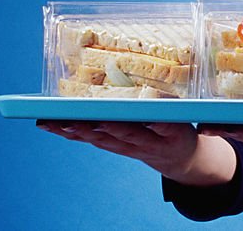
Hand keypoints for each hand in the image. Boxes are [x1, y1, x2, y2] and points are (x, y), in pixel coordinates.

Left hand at [36, 121, 235, 185]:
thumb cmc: (182, 128)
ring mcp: (133, 149)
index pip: (161, 125)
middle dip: (101, 126)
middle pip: (124, 134)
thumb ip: (173, 104)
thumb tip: (156, 83)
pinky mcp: (120, 149)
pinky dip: (74, 134)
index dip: (147, 120)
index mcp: (173, 132)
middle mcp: (150, 143)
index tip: (135, 113)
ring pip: (104, 140)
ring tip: (55, 121)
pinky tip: (54, 126)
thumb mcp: (189, 118)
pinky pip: (95, 142)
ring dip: (79, 131)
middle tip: (80, 118)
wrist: (181, 160)